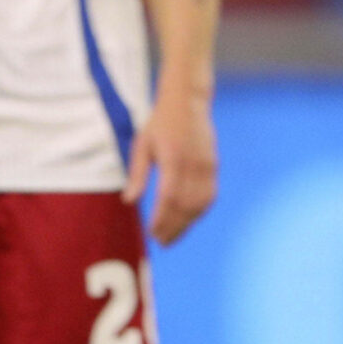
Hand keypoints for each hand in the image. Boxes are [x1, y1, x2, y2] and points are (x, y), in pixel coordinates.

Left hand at [125, 88, 217, 244]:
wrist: (188, 102)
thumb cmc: (160, 124)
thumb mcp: (142, 145)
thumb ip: (138, 174)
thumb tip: (129, 201)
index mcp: (173, 158)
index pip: (169, 197)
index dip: (161, 219)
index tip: (151, 233)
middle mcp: (193, 164)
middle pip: (186, 205)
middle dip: (173, 227)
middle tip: (160, 241)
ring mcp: (207, 166)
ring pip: (200, 204)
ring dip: (187, 224)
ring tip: (172, 236)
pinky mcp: (213, 167)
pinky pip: (209, 196)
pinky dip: (198, 212)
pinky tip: (186, 220)